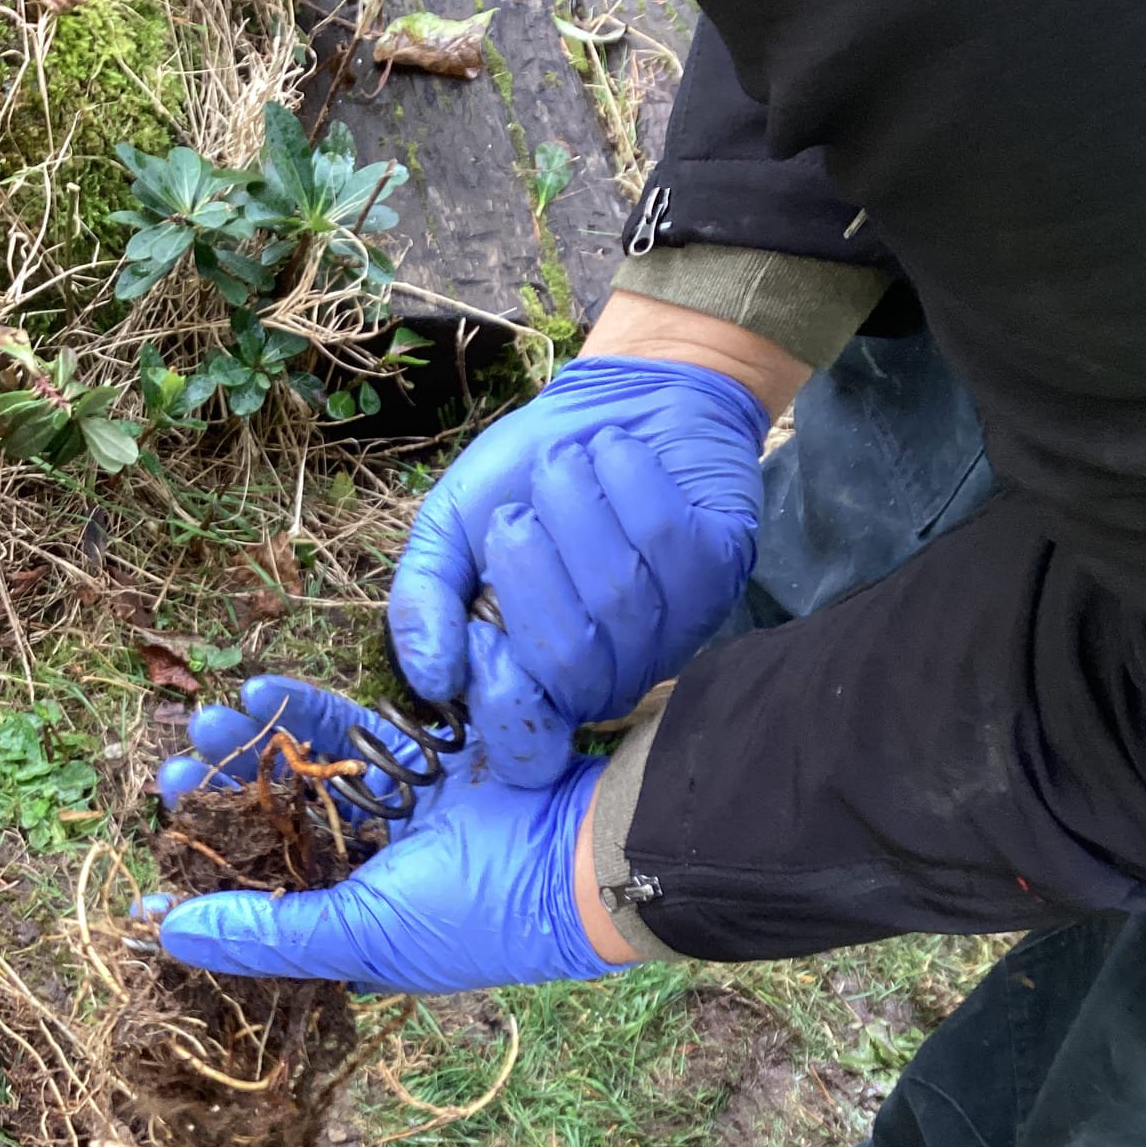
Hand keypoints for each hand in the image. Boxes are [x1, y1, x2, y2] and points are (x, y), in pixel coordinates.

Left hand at [142, 677, 633, 994]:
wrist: (584, 854)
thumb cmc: (472, 917)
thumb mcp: (357, 935)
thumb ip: (263, 932)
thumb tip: (163, 933)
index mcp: (360, 927)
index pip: (270, 893)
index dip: (215, 863)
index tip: (165, 830)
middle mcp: (379, 871)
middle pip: (284, 824)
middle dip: (229, 793)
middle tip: (174, 766)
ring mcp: (406, 811)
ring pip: (313, 771)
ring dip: (260, 746)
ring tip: (209, 720)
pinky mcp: (431, 756)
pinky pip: (359, 727)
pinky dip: (311, 710)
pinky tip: (261, 692)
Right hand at [388, 354, 768, 784]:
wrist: (616, 398)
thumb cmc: (524, 475)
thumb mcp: (452, 530)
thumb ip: (424, 599)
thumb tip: (431, 678)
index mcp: (539, 682)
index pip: (529, 749)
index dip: (502, 698)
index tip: (480, 628)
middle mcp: (610, 675)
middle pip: (570, 667)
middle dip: (530, 570)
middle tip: (520, 510)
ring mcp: (672, 630)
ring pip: (618, 597)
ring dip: (577, 508)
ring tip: (570, 465)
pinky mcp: (721, 573)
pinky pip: (668, 542)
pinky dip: (629, 480)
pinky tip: (620, 457)